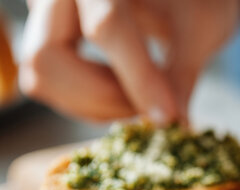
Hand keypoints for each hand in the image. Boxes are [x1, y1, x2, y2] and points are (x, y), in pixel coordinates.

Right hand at [19, 0, 239, 123]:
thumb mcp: (199, 25)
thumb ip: (182, 74)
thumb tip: (175, 124)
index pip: (108, 25)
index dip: (138, 77)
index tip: (167, 116)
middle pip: (46, 57)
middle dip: (101, 97)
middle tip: (151, 110)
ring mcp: (45, 14)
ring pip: (40, 76)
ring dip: (92, 104)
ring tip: (139, 101)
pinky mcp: (46, 37)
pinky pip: (48, 81)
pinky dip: (87, 100)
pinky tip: (124, 93)